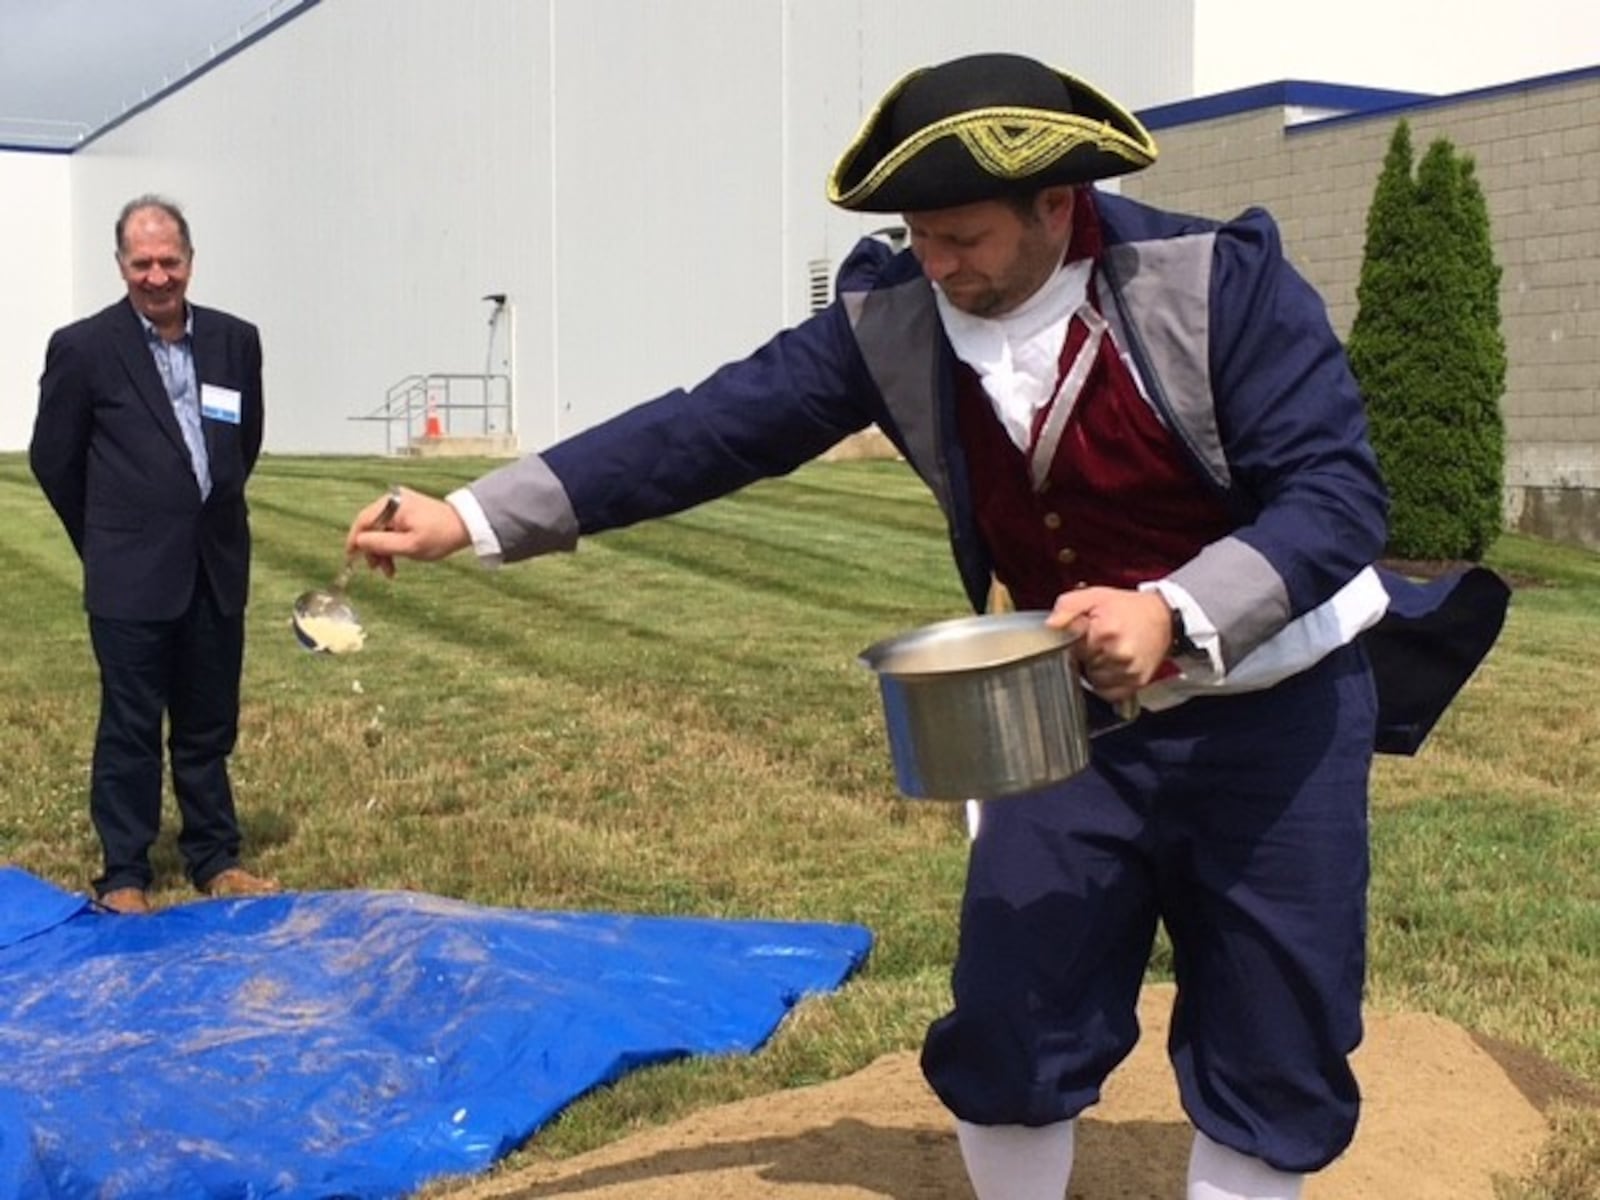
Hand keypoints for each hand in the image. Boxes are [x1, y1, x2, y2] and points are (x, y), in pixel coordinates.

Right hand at [344, 487, 470, 576]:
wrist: (465, 526)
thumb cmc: (440, 536)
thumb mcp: (409, 546)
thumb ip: (381, 544)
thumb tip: (358, 542)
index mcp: (391, 505)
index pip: (362, 522)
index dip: (354, 541)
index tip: (351, 558)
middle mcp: (392, 500)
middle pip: (370, 526)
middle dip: (372, 549)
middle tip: (377, 569)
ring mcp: (400, 503)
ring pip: (380, 529)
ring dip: (382, 549)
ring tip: (389, 569)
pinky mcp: (407, 509)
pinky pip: (391, 527)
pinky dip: (391, 542)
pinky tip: (396, 558)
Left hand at [1047, 586, 1172, 701]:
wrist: (1164, 616)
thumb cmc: (1127, 607)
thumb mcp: (1094, 596)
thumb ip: (1066, 608)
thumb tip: (1049, 626)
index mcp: (1104, 632)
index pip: (1068, 648)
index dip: (1071, 642)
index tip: (1078, 636)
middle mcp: (1118, 654)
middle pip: (1080, 665)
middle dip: (1084, 654)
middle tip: (1097, 640)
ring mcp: (1128, 671)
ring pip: (1093, 680)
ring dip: (1095, 669)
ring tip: (1107, 652)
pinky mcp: (1136, 683)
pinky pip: (1108, 692)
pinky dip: (1106, 682)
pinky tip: (1113, 666)